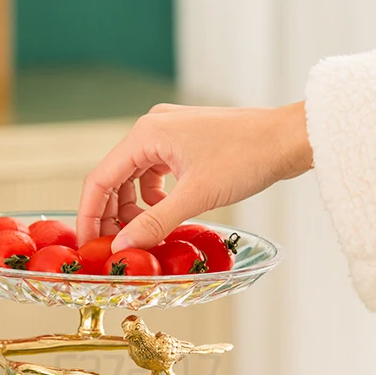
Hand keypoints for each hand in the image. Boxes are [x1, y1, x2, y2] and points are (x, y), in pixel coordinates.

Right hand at [77, 102, 312, 250]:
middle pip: (114, 178)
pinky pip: (156, 174)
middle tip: (113, 246)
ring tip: (143, 234)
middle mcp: (152, 128)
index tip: (86, 243)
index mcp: (146, 133)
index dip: (88, 214)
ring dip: (134, 208)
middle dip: (111, 214)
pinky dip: (154, 197)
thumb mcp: (196, 197)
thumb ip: (154, 223)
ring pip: (135, 177)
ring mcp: (170, 133)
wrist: (289, 139)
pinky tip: (166, 214)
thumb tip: (122, 246)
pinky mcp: (186, 143)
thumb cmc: (248, 156)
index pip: (99, 178)